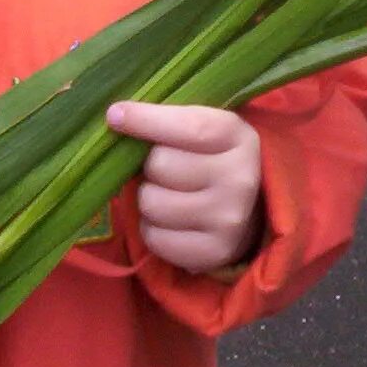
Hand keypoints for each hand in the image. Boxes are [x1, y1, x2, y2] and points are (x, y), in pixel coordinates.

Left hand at [105, 102, 263, 274]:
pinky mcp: (214, 252)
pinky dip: (152, 228)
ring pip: (152, 202)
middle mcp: (240, 179)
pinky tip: (171, 221)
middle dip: (152, 166)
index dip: (147, 120)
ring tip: (169, 195)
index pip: (188, 127)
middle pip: (160, 164)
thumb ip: (169, 119)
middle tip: (167, 169)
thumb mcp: (205, 129)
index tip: (115, 115)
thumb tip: (117, 116)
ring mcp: (229, 219)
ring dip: (149, 197)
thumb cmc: (212, 158)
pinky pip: (154, 237)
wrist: (251, 210)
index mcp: (238, 137)